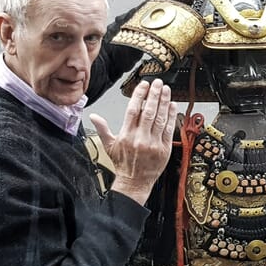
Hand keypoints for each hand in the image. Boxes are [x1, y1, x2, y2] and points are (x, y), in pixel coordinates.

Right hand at [89, 79, 177, 204]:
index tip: (144, 85)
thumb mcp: (109, 146)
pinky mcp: (164, 149)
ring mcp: (153, 143)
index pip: (133, 110)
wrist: (134, 183)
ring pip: (160, 118)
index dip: (139, 95)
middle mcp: (140, 138)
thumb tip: (93, 116)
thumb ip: (102, 129)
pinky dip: (171, 116)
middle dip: (154, 95)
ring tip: (166, 90)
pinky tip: (172, 105)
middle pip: (148, 111)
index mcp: (126, 135)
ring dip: (164, 102)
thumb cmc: (122, 164)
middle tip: (158, 83)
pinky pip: (169, 129)